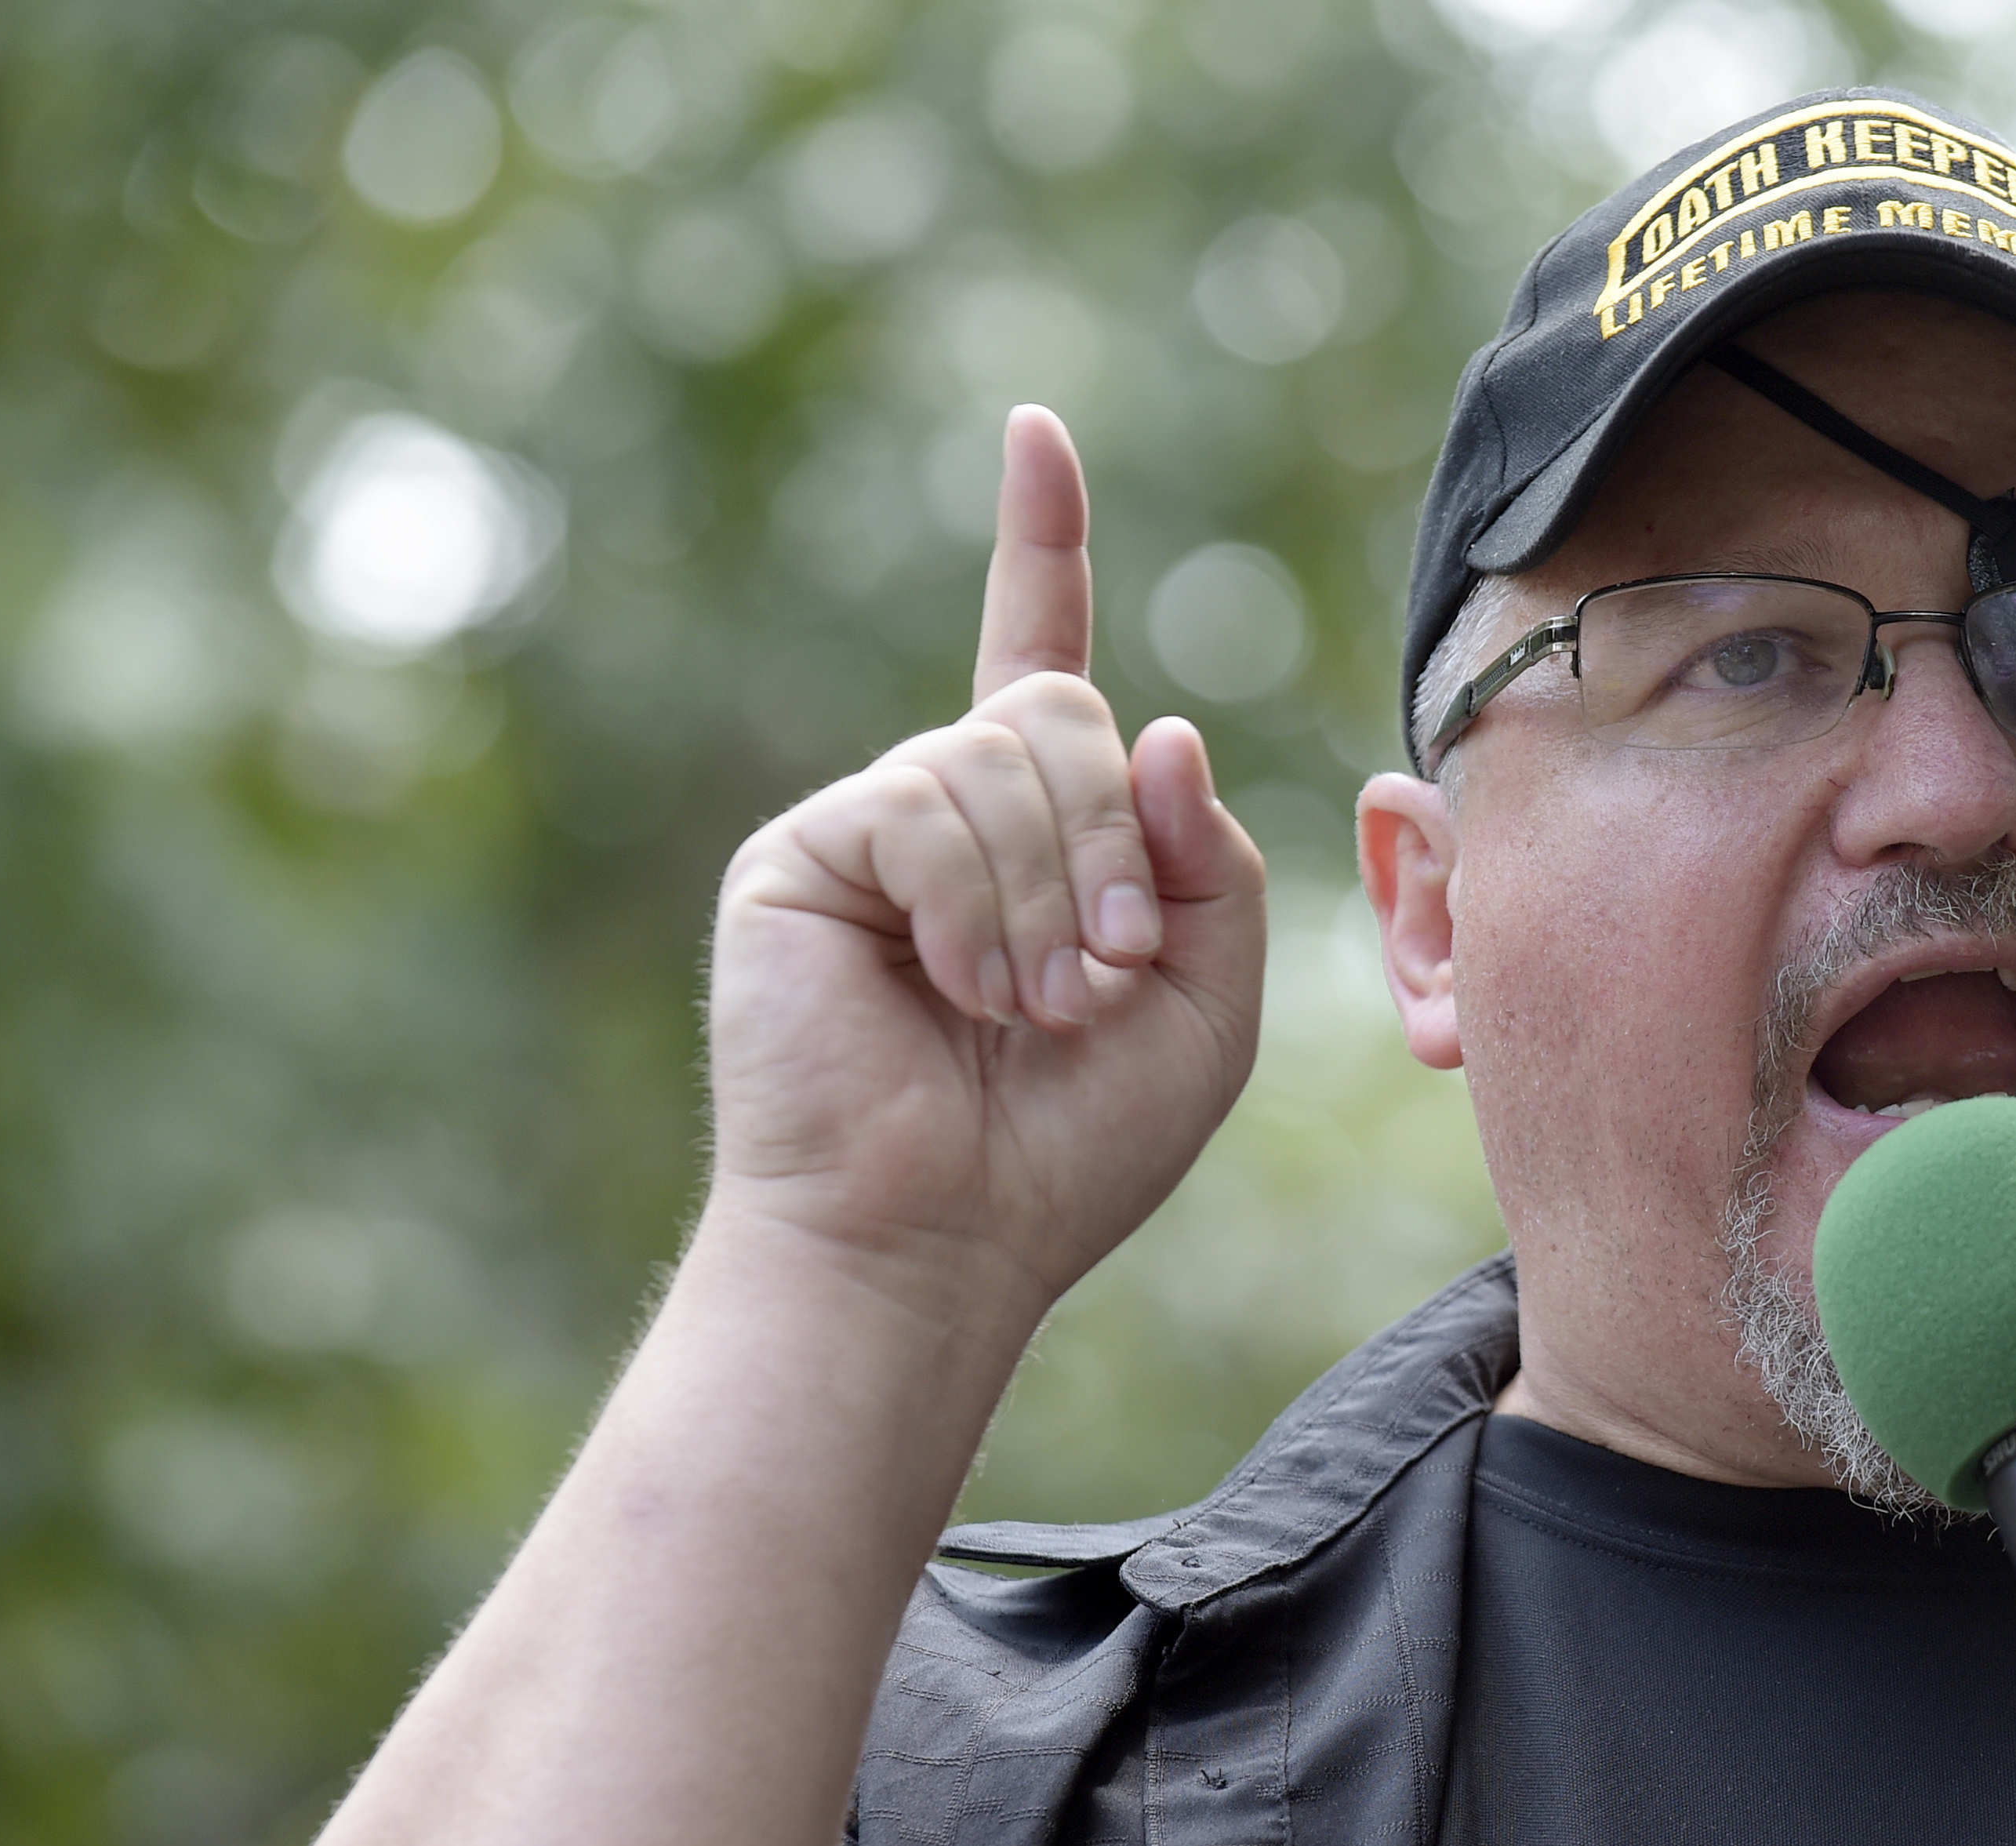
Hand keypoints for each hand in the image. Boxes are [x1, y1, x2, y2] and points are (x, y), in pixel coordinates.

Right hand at [707, 405, 1267, 1317]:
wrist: (941, 1241)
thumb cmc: (1069, 1148)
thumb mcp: (1206, 1004)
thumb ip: (1212, 865)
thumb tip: (1164, 731)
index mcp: (1037, 831)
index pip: (1038, 651)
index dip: (1040, 543)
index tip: (1035, 434)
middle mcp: (946, 809)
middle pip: (1059, 711)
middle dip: (1112, 838)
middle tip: (1106, 969)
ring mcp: (869, 825)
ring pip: (999, 759)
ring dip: (1051, 892)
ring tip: (1033, 1007)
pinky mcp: (803, 855)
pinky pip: (924, 805)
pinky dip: (976, 904)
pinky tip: (960, 991)